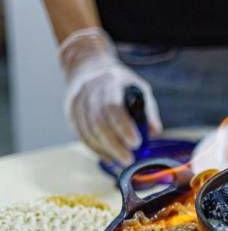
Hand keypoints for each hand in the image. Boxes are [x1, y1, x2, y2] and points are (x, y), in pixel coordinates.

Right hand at [59, 27, 162, 165]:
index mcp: (109, 82)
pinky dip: (96, 149)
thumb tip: (154, 132)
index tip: (136, 143)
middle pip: (99, 123)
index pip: (113, 106)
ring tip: (121, 162)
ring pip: (88, 131)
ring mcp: (77, 102)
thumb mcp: (138, 87)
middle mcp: (89, 91)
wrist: (88, 68)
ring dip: (105, 150)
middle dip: (115, 145)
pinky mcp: (71, 113)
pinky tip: (108, 157)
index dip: (124, 126)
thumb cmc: (119, 82)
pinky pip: (82, 135)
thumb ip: (148, 110)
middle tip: (129, 160)